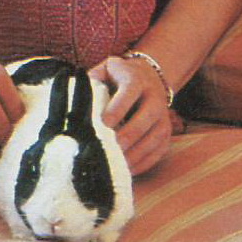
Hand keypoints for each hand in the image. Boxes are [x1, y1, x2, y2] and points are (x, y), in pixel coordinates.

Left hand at [91, 53, 175, 176]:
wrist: (148, 77)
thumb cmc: (117, 78)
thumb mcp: (104, 72)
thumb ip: (91, 84)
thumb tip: (74, 102)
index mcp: (136, 79)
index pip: (128, 93)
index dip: (116, 110)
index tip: (102, 125)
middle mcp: (155, 97)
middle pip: (144, 120)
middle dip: (125, 137)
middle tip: (106, 150)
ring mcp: (163, 117)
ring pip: (153, 138)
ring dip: (133, 154)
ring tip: (114, 164)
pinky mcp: (167, 134)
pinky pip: (158, 152)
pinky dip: (142, 163)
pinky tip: (126, 169)